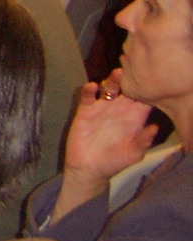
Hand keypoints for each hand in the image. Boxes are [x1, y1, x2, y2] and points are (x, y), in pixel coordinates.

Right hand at [51, 70, 156, 220]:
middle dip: (130, 79)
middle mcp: (118, 110)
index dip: (147, 91)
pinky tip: (92, 86)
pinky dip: (89, 90)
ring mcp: (101, 108)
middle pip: (126, 90)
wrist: (89, 169)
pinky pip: (87, 97)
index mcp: (133, 118)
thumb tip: (155, 128)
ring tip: (117, 75)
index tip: (151, 82)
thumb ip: (143, 141)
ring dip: (112, 80)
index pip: (143, 100)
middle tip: (133, 70)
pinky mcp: (85, 111)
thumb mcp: (133, 154)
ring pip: (108, 89)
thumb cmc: (114, 162)